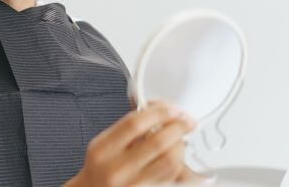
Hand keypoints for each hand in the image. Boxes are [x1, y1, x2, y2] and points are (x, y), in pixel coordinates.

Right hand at [65, 101, 195, 186]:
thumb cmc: (101, 168)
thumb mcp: (104, 144)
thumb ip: (126, 129)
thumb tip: (159, 112)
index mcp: (103, 150)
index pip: (134, 124)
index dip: (158, 112)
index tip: (171, 108)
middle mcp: (117, 168)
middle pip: (157, 142)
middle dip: (178, 127)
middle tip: (187, 120)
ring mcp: (134, 184)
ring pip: (169, 161)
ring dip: (180, 145)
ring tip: (179, 139)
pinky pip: (171, 176)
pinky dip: (178, 163)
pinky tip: (175, 156)